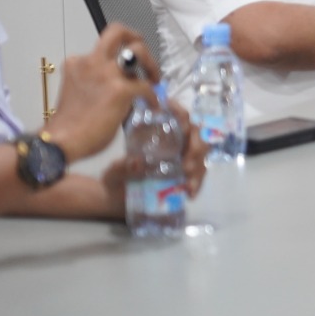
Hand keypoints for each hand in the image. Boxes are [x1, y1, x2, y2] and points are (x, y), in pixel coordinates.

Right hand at [43, 24, 158, 162]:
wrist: (61, 142)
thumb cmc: (69, 124)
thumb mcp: (79, 91)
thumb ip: (97, 82)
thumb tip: (121, 86)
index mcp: (78, 64)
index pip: (101, 48)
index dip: (116, 55)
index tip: (124, 66)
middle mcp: (91, 62)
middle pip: (117, 31)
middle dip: (135, 37)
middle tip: (143, 55)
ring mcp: (107, 74)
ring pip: (137, 50)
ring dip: (151, 63)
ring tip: (154, 78)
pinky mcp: (121, 90)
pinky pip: (146, 87)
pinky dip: (153, 96)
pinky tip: (153, 105)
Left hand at [97, 100, 209, 214]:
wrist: (117, 200)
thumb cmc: (116, 179)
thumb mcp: (113, 173)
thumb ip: (120, 168)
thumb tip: (137, 162)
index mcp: (156, 134)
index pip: (175, 115)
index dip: (181, 114)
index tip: (180, 126)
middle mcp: (172, 142)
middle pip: (195, 133)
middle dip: (196, 147)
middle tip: (186, 165)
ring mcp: (181, 158)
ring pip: (201, 153)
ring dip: (198, 165)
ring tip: (188, 183)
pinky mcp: (185, 175)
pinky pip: (198, 175)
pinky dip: (197, 183)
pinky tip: (190, 193)